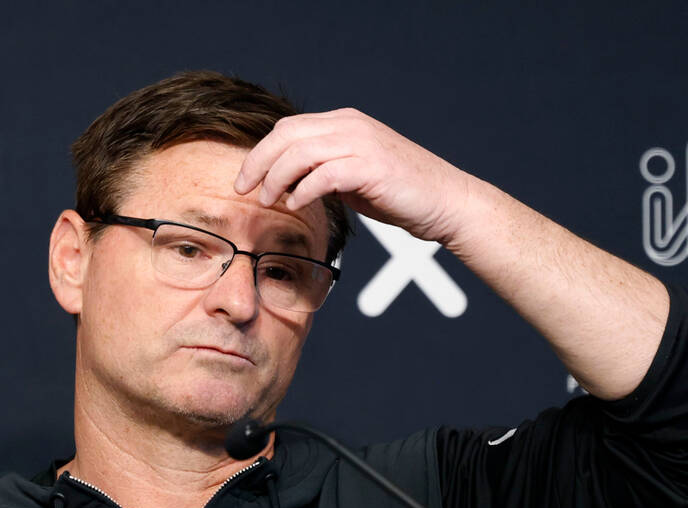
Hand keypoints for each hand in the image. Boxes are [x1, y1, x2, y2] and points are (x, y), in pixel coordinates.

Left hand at [234, 109, 468, 244]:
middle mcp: (351, 126)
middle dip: (257, 162)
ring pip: (300, 152)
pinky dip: (303, 190)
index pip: (288, 128)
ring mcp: (362, 144)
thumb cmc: (400, 193)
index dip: (261, 152)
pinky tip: (296, 205)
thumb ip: (325, 171)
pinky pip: (324, 174)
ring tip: (268, 201)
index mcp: (345, 123)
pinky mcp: (371, 167)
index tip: (245, 179)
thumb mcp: (354, 176)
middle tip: (243, 189)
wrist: (445, 201)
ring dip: (276, 178)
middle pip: (286, 135)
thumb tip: (291, 183)